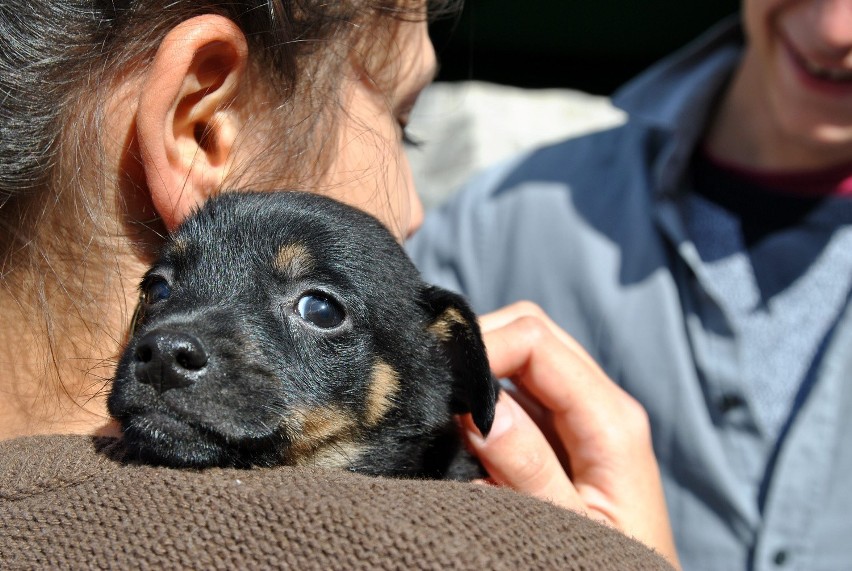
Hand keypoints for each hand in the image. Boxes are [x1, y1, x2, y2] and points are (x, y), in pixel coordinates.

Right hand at [464, 302, 679, 568]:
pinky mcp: (566, 433)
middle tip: (433, 380)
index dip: (483, 346)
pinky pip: (522, 392)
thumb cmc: (612, 568)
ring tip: (441, 401)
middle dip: (480, 344)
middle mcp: (603, 404)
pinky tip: (462, 421)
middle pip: (534, 332)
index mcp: (612, 421)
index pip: (538, 342)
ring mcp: (584, 416)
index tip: (438, 379)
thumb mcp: (571, 529)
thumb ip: (528, 469)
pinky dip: (486, 394)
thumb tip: (476, 411)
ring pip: (525, 356)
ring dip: (481, 368)